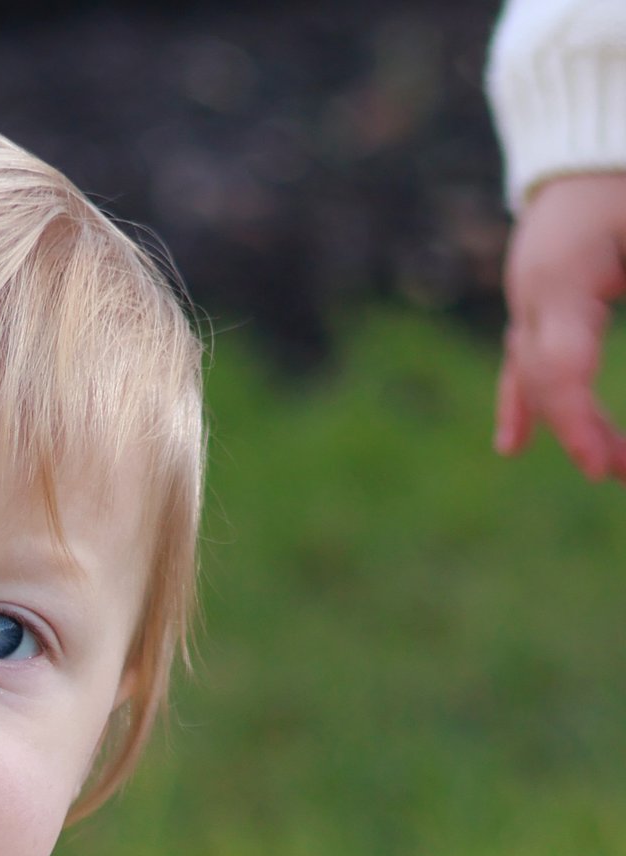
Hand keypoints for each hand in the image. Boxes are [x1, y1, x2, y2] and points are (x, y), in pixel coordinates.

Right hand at [496, 172, 625, 481]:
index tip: (604, 468)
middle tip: (621, 471)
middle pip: (545, 378)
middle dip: (583, 430)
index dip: (580, 423)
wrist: (598, 112)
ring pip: (534, 372)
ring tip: (605, 464)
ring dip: (567, 419)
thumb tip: (616, 365)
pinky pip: (521, 356)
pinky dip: (524, 400)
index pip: (561, 368)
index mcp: (562, 275)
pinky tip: (512, 444)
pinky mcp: (536, 291)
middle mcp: (532, 291)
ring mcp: (527, 292)